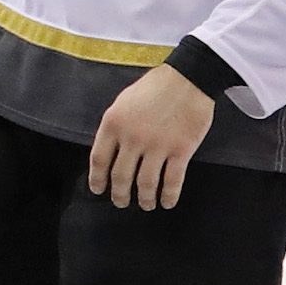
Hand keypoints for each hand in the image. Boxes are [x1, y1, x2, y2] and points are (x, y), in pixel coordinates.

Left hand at [89, 64, 216, 210]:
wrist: (188, 79)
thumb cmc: (154, 87)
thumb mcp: (123, 102)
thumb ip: (115, 127)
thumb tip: (110, 151)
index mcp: (113, 124)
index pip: (99, 159)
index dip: (97, 179)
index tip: (98, 190)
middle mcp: (132, 138)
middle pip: (121, 176)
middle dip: (119, 194)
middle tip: (120, 202)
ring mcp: (157, 146)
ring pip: (146, 183)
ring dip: (144, 199)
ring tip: (145, 205)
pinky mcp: (181, 150)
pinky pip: (172, 181)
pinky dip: (169, 196)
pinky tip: (167, 203)